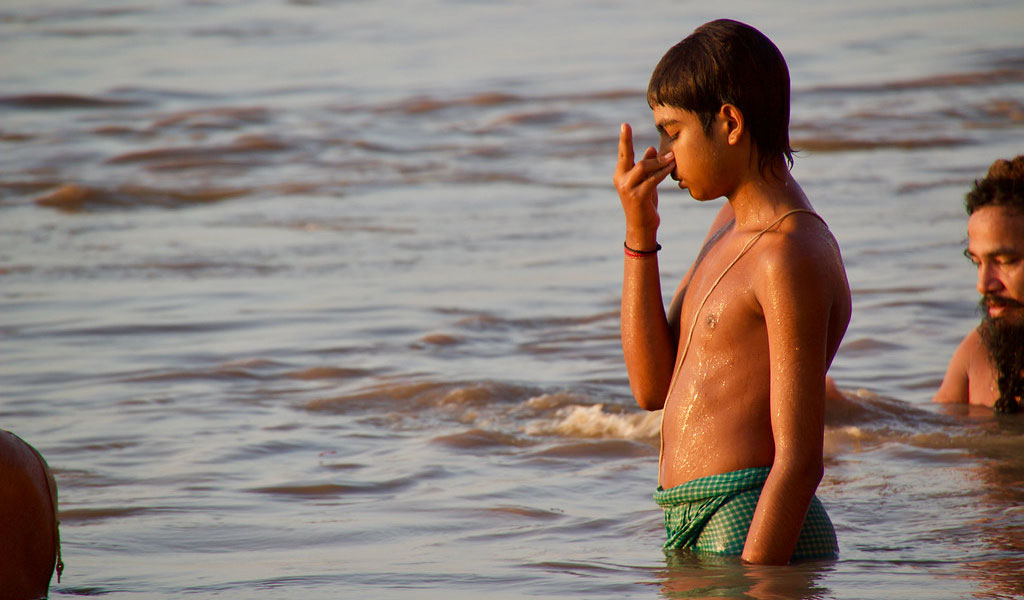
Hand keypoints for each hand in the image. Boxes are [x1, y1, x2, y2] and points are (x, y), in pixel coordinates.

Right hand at [613, 123, 674, 247]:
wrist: (641, 227)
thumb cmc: (643, 204)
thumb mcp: (645, 183)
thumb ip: (647, 166)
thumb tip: (651, 148)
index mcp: (620, 175)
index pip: (623, 154)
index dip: (625, 139)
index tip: (625, 125)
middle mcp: (620, 180)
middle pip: (633, 159)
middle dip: (652, 155)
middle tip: (670, 151)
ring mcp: (627, 189)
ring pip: (643, 167)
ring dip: (660, 162)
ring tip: (673, 158)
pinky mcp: (638, 196)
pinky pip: (653, 179)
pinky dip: (663, 172)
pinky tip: (671, 168)